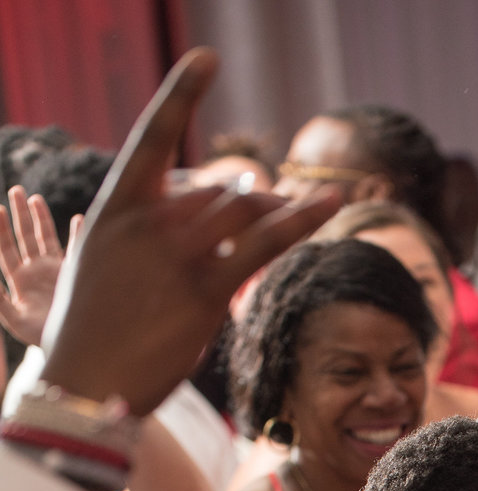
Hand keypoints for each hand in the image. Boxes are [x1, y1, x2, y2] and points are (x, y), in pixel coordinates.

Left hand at [0, 189, 80, 347]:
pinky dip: (79, 235)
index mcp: (19, 279)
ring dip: (41, 218)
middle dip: (19, 214)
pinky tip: (79, 220)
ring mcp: (55, 271)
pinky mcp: (75, 275)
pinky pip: (76, 251)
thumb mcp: (14, 319)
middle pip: (24, 236)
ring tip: (34, 198)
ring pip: (46, 238)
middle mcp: (36, 271)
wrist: (69, 347)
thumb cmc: (39, 337)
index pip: (5, 248)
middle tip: (15, 190)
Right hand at [41, 48, 340, 415]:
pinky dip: (301, 221)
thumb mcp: (103, 260)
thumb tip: (205, 213)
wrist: (83, 380)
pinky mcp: (204, 292)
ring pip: (242, 210)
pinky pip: (263, 247)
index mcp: (114, 207)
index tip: (207, 60)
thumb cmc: (92, 325)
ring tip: (310, 205)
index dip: (179, 95)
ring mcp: (174, 255)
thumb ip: (147, 228)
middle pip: (216, 190)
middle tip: (273, 204)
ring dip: (279, 208)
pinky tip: (331, 201)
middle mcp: (146, 222)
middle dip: (251, 200)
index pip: (151, 137)